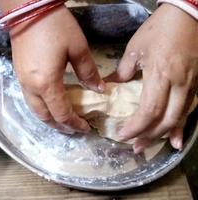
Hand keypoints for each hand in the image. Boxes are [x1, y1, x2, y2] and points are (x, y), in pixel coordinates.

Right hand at [9, 6, 104, 132]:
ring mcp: (22, 81)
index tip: (86, 127)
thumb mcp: (77, 47)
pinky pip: (29, 99)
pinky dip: (41, 107)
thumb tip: (98, 89)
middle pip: (44, 116)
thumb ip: (88, 72)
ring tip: (62, 119)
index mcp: (47, 83)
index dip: (74, 123)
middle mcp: (31, 87)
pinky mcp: (18, 74)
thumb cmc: (54, 26)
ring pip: (34, 109)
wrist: (27, 9)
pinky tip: (50, 102)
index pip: (61, 113)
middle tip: (74, 128)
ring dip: (49, 118)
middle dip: (59, 126)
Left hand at [105, 4, 197, 152]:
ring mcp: (191, 85)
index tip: (122, 135)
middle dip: (148, 136)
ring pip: (178, 118)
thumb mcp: (136, 49)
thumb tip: (107, 87)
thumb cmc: (160, 29)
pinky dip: (180, 126)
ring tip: (147, 146)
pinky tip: (175, 140)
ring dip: (162, 135)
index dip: (136, 127)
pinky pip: (189, 110)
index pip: (149, 111)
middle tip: (134, 147)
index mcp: (161, 75)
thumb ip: (122, 72)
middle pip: (165, 120)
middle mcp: (179, 84)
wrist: (189, 14)